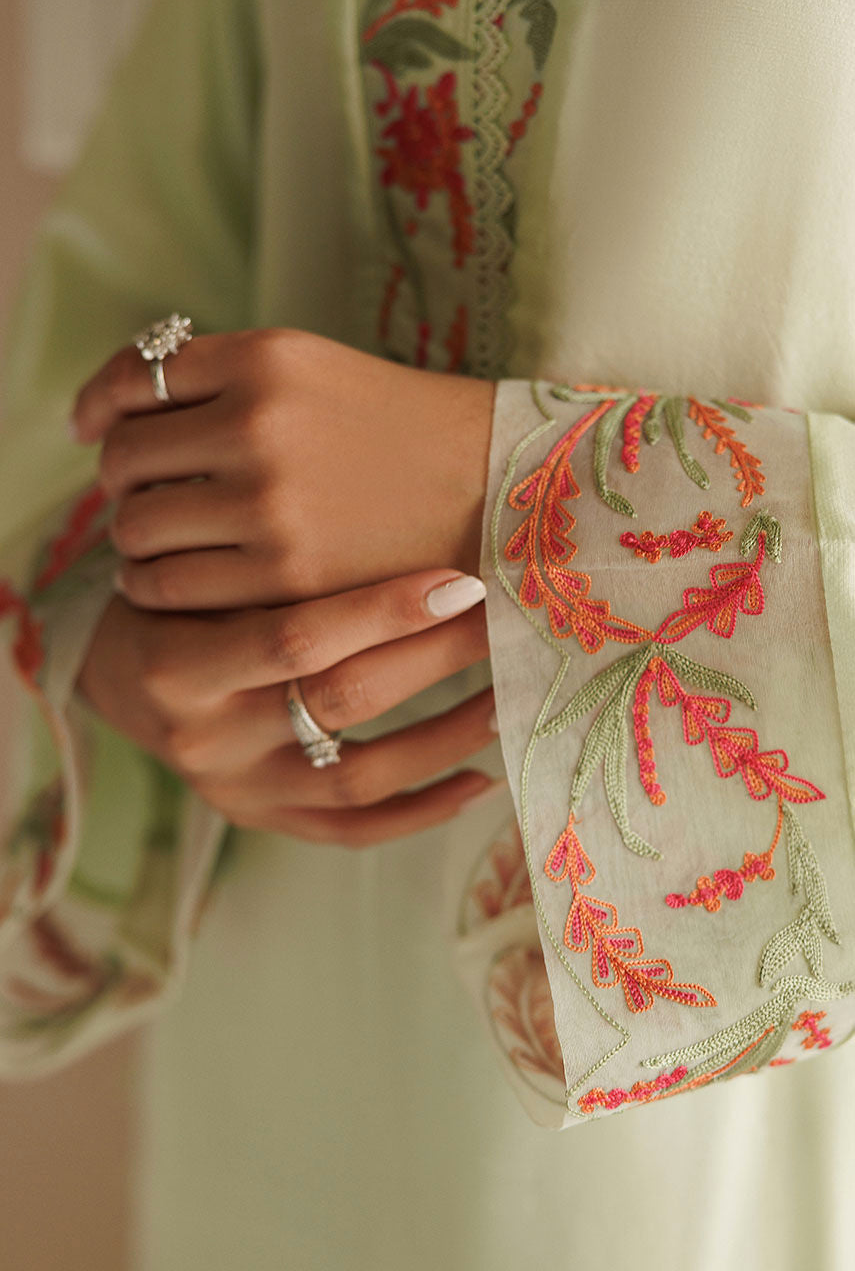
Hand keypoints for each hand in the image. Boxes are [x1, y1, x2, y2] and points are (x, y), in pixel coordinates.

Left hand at [71, 329, 494, 609]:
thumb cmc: (402, 432)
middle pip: (124, 458)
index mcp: (267, 357)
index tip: (92, 429)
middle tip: (139, 496)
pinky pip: (170, 584)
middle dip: (118, 480)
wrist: (498, 494)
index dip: (100, 407)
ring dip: (131, 537)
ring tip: (151, 545)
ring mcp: (271, 504)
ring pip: (137, 525)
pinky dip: (153, 585)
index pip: (136, 378)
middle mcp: (260, 423)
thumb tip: (110, 412)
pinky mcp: (287, 577)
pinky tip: (170, 583)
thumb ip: (220, 379)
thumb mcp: (314, 370)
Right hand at [75, 569, 498, 844]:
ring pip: (360, 776)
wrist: (115, 674)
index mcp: (179, 665)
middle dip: (434, 656)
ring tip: (506, 696)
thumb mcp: (191, 567)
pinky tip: (480, 780)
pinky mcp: (263, 820)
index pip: (297, 638)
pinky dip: (421, 812)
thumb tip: (400, 512)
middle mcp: (208, 738)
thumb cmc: (167, 599)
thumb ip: (268, 557)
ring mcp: (238, 791)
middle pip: (342, 700)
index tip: (459, 578)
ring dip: (445, 737)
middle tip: (500, 616)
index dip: (385, 610)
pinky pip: (352, 833)